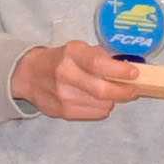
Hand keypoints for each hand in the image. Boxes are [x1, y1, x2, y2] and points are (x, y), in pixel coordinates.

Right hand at [14, 40, 136, 122]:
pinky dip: (102, 108)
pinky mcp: (63, 112)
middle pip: (102, 90)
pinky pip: (94, 114)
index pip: (98, 64)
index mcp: (71, 54)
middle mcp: (66, 74)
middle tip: (133, 90)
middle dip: (123, 92)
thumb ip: (100, 57)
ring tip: (112, 93)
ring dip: (113, 100)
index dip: (119, 71)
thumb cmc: (60, 60)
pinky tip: (97, 101)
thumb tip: (126, 68)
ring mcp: (63, 96)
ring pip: (102, 105)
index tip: (134, 73)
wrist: (29, 75)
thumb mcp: (77, 49)